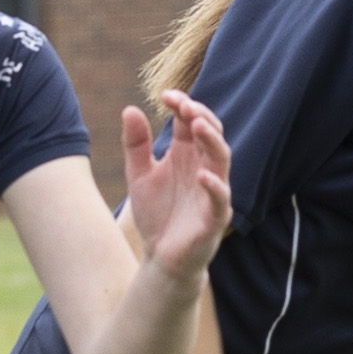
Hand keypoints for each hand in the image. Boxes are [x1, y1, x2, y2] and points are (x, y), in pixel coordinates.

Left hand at [120, 97, 233, 279]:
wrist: (161, 257)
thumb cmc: (156, 213)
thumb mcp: (138, 174)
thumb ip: (136, 144)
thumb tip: (130, 109)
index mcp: (187, 154)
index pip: (192, 121)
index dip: (183, 105)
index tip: (165, 96)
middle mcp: (204, 167)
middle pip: (212, 133)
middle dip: (201, 116)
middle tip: (185, 105)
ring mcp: (213, 191)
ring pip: (222, 159)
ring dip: (212, 141)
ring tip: (197, 126)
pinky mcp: (215, 217)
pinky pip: (220, 198)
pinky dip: (214, 186)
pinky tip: (201, 176)